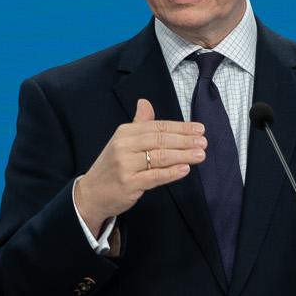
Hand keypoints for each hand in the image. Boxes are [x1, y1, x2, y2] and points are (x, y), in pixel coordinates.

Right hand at [73, 98, 205, 235]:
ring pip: (159, 157)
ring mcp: (125, 165)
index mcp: (125, 132)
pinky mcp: (128, 183)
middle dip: (185, 141)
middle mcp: (123, 146)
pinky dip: (171, 172)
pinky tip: (185, 169)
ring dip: (183, 155)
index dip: (181, 127)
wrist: (91, 193)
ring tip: (200, 155)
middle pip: (160, 140)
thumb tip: (145, 102)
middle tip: (204, 142)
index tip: (199, 129)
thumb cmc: (112, 167)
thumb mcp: (122, 142)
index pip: (158, 127)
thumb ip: (138, 124)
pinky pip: (154, 176)